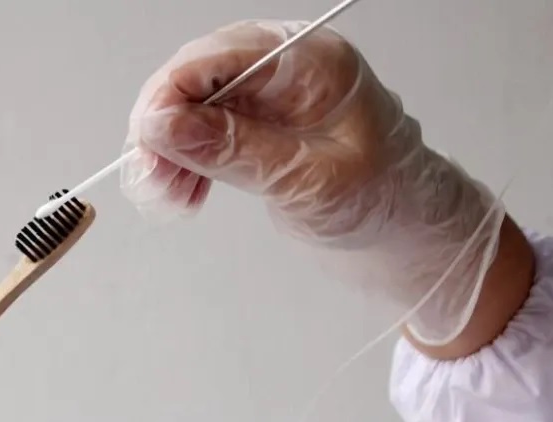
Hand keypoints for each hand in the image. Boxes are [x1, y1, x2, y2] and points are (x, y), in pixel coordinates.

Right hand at [121, 20, 502, 345]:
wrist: (405, 234)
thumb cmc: (384, 201)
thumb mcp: (308, 180)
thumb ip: (235, 151)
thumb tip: (166, 125)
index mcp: (312, 63)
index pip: (219, 55)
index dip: (171, 92)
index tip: (147, 139)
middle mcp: (284, 70)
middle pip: (195, 78)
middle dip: (163, 128)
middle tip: (151, 177)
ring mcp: (266, 100)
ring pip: (189, 108)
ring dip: (166, 151)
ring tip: (166, 196)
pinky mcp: (253, 130)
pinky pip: (199, 135)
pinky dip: (181, 164)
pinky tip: (181, 193)